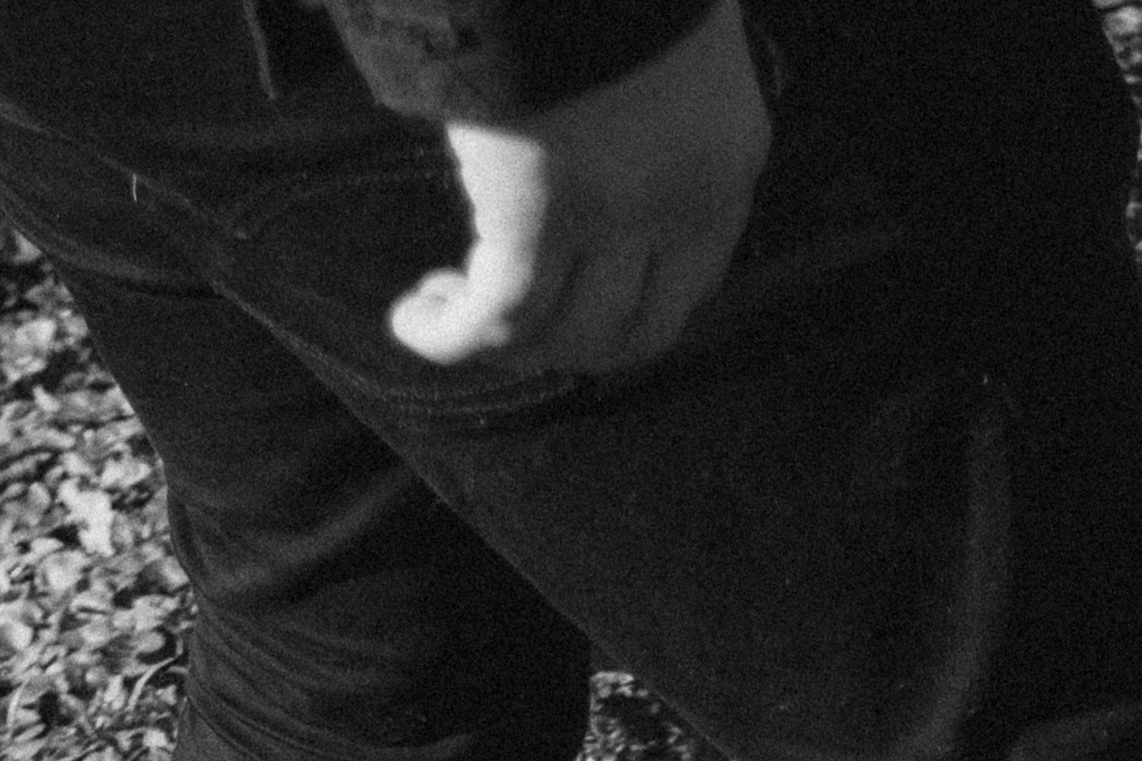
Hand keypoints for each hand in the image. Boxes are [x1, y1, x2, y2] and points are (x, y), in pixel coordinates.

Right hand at [390, 1, 769, 374]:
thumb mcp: (663, 36)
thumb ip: (647, 96)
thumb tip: (588, 129)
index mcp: (730, 158)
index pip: (690, 284)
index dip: (624, 307)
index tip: (568, 287)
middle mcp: (686, 205)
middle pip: (628, 335)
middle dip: (564, 343)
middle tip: (501, 310)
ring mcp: (615, 218)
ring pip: (561, 336)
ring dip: (500, 341)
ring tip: (443, 302)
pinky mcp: (538, 218)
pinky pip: (495, 315)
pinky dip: (447, 335)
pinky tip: (412, 319)